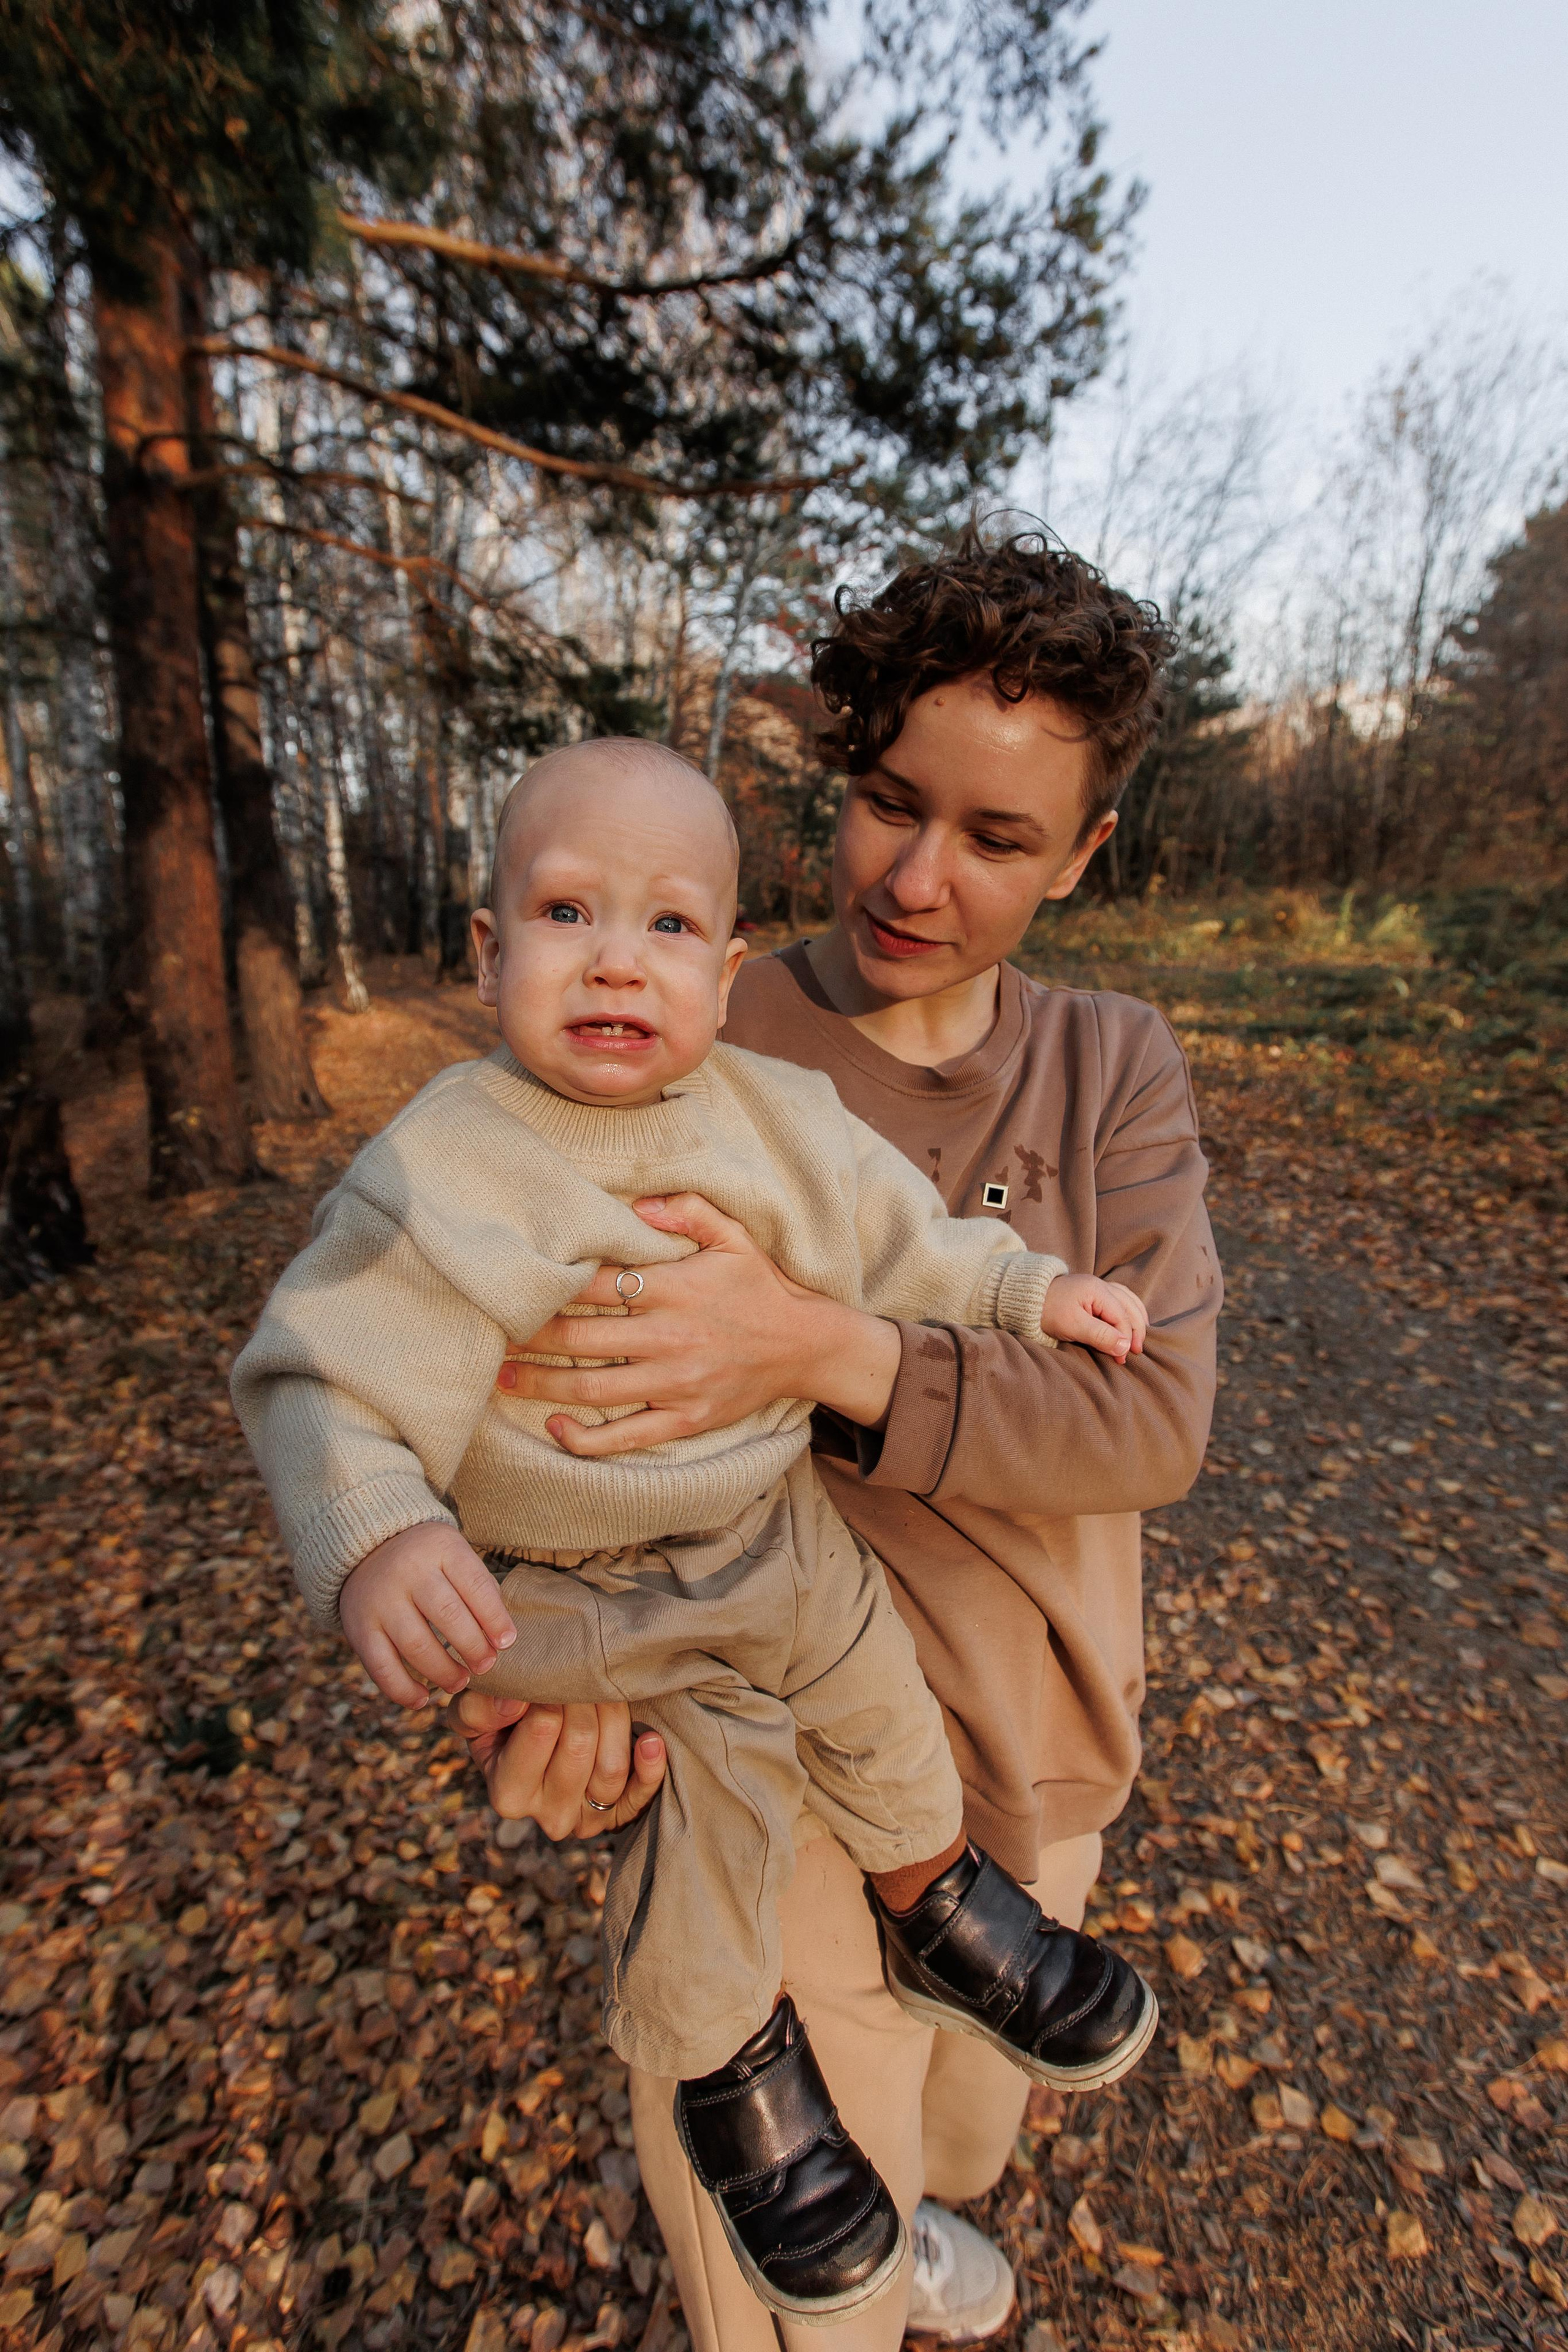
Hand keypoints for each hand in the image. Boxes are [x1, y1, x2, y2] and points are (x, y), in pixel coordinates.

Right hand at [339, 1522, 516, 1707]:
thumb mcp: (454, 1556)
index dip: (495, 1618)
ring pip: (416, 1645)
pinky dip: (402, 1690)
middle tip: (486, 1666)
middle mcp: (408, 1571)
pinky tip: (422, 1698)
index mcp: (440, 1548)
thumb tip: (502, 1640)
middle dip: (473, 1647)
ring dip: (443, 1672)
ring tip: (460, 1682)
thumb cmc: (427, 1562)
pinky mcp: (359, 1628)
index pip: (475, 1585)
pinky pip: (381, 1666)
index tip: (507, 1643)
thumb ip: (478, 1590)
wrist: (367, 1550)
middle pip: (447, 1615)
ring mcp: (381, 1601)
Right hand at [455, 1691, 666, 1839]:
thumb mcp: (473, 1711)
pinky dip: (649, 1765)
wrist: (527, 1745)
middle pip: (580, 1745)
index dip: (551, 1691)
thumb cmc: (498, 1723)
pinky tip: (649, 1738)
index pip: (542, 1729)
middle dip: (584, 1699)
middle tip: (580, 1674)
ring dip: (615, 1719)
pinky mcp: (619, 1815)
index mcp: (508, 1794)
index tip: (550, 1671)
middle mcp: (547, 1816)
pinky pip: (641, 1794)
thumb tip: (515, 1702)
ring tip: (603, 1692)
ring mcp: (586, 1820)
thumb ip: (480, 1708)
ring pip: (611, 1767)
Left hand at [494, 1191, 901, 1454]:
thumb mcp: (734, 1236)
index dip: (549, 1284)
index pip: (598, 1283)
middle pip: (581, 1337)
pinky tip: (555, 1427)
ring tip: (501, 1377)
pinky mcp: (685, 1418)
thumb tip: (638, 1206)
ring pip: (593, 1388)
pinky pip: (627, 1435)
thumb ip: (688, 1211)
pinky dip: (587, 1438)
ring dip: (540, 1385)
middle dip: (528, 1336)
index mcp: (675, 1288)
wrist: (806, 1346)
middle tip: (487, 1331)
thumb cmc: (760, 1287)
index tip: (512, 1282)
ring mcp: (676, 1382)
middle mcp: (671, 1336)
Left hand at [1040, 1272, 1148, 1362]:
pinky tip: (1133, 1320)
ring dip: (1136, 1320)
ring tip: (1140, 1339)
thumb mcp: (1072, 1326)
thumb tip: (1125, 1347)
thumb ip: (1100, 1335)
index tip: (1121, 1359)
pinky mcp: (1093, 1292)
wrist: (1025, 1298)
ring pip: (1129, 1300)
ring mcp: (1098, 1287)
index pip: (1121, 1317)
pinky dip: (1129, 1311)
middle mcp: (1101, 1285)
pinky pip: (1121, 1298)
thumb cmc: (1046, 1311)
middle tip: (1135, 1353)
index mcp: (1097, 1290)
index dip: (1125, 1340)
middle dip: (1135, 1331)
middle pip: (1129, 1307)